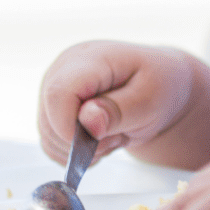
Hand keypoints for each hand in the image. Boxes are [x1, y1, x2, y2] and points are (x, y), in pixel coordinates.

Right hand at [37, 41, 209, 169]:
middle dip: (82, 142)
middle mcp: (64, 68)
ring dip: (81, 149)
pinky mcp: (52, 108)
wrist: (162, 86)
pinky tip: (101, 137)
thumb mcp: (151, 99)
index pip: (59, 94)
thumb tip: (86, 120)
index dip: (71, 127)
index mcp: (90, 57)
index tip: (101, 138)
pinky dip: (75, 152)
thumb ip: (119, 110)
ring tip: (114, 132)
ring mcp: (55, 87)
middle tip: (119, 134)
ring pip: (48, 137)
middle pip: (49, 120)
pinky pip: (51, 144)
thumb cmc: (160, 86)